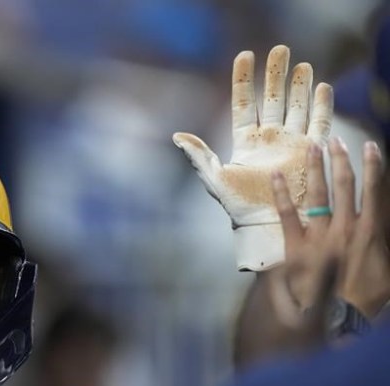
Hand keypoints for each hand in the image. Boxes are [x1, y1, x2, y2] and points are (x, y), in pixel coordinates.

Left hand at [174, 45, 332, 271]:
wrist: (266, 224)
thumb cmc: (237, 205)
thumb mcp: (214, 178)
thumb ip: (198, 155)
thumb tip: (177, 136)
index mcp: (244, 141)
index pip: (243, 102)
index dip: (244, 79)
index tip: (245, 55)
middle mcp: (268, 138)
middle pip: (273, 98)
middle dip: (276, 74)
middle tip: (280, 49)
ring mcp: (290, 143)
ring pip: (297, 106)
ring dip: (300, 85)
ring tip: (303, 64)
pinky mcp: (310, 152)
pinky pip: (319, 123)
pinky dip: (322, 105)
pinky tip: (322, 87)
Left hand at [272, 137, 388, 319]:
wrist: (336, 321)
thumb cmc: (366, 301)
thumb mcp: (387, 273)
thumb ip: (384, 248)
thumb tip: (381, 233)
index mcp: (371, 232)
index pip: (375, 191)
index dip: (374, 167)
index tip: (371, 147)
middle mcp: (345, 228)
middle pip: (344, 186)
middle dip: (340, 161)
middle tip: (335, 140)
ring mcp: (319, 236)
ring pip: (318, 194)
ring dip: (316, 169)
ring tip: (313, 147)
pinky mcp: (296, 248)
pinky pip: (288, 215)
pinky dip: (282, 194)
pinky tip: (277, 176)